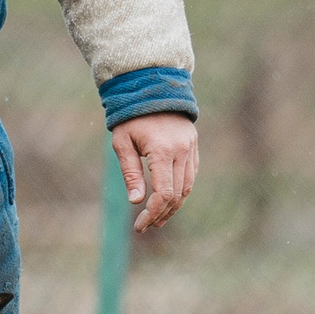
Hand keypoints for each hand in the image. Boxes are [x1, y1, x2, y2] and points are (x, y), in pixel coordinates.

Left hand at [111, 112, 198, 232]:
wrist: (152, 87)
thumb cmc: (131, 116)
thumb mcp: (122, 143)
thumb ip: (130, 173)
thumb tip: (136, 201)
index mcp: (162, 151)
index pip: (163, 193)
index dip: (153, 213)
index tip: (140, 225)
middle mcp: (181, 151)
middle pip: (177, 194)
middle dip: (162, 214)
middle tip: (146, 226)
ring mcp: (190, 148)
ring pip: (187, 187)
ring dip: (173, 206)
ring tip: (158, 219)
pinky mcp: (192, 146)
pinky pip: (191, 175)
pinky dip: (181, 190)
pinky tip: (169, 200)